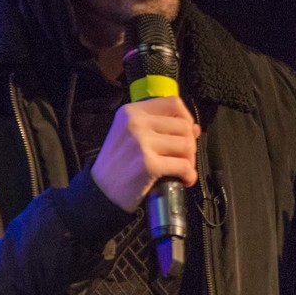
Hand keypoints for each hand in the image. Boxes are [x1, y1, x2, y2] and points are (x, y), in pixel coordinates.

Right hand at [90, 96, 199, 211]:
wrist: (100, 191)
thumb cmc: (118, 164)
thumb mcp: (131, 136)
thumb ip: (161, 127)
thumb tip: (194, 128)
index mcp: (131, 112)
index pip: (173, 103)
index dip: (186, 118)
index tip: (185, 133)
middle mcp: (136, 123)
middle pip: (184, 126)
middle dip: (189, 145)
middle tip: (181, 159)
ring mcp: (142, 143)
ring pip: (187, 145)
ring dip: (190, 161)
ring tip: (181, 170)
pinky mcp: (149, 164)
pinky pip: (184, 166)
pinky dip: (189, 176)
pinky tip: (183, 180)